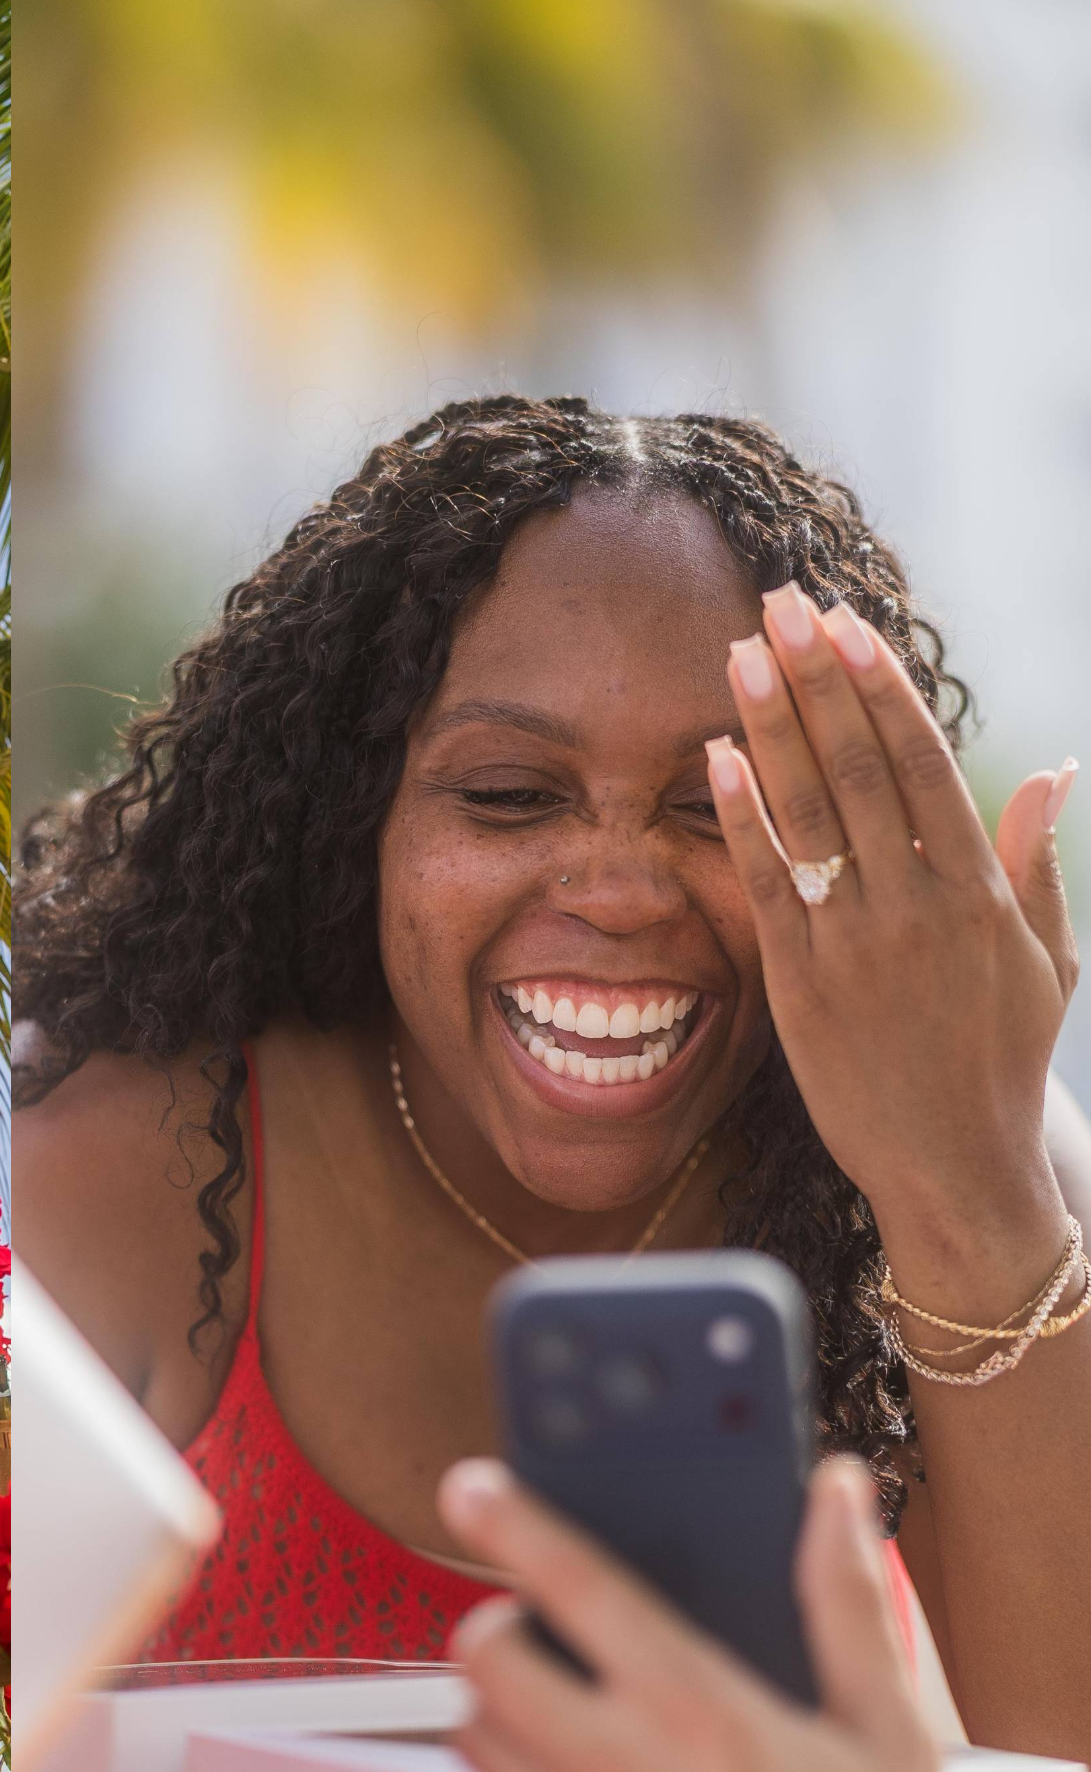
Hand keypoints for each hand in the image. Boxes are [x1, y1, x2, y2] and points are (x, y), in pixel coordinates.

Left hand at [440, 1454, 945, 1771]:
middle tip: (540, 1637)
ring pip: (478, 1747)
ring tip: (567, 1722)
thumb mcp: (887, 1730)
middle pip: (481, 1662)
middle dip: (498, 1632)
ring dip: (504, 1720)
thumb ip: (845, 1601)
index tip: (472, 1490)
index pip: (567, 1582)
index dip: (508, 1520)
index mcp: (692, 1709)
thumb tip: (836, 1503)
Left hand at [709, 587, 1077, 1253]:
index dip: (881, 687)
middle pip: (856, 767)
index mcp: (978, 890)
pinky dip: (740, 816)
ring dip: (771, 725)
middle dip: (815, 678)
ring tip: (741, 653)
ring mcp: (853, 943)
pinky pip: (766, 884)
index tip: (849, 624)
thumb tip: (1054, 771)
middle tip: (781, 605)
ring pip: (807, 812)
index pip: (921, 762)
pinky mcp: (799, 984)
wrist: (952, 1166)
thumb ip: (1038, 862)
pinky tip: (717, 756)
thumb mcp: (1045, 959)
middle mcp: (914, 905)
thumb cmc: (1000, 1059)